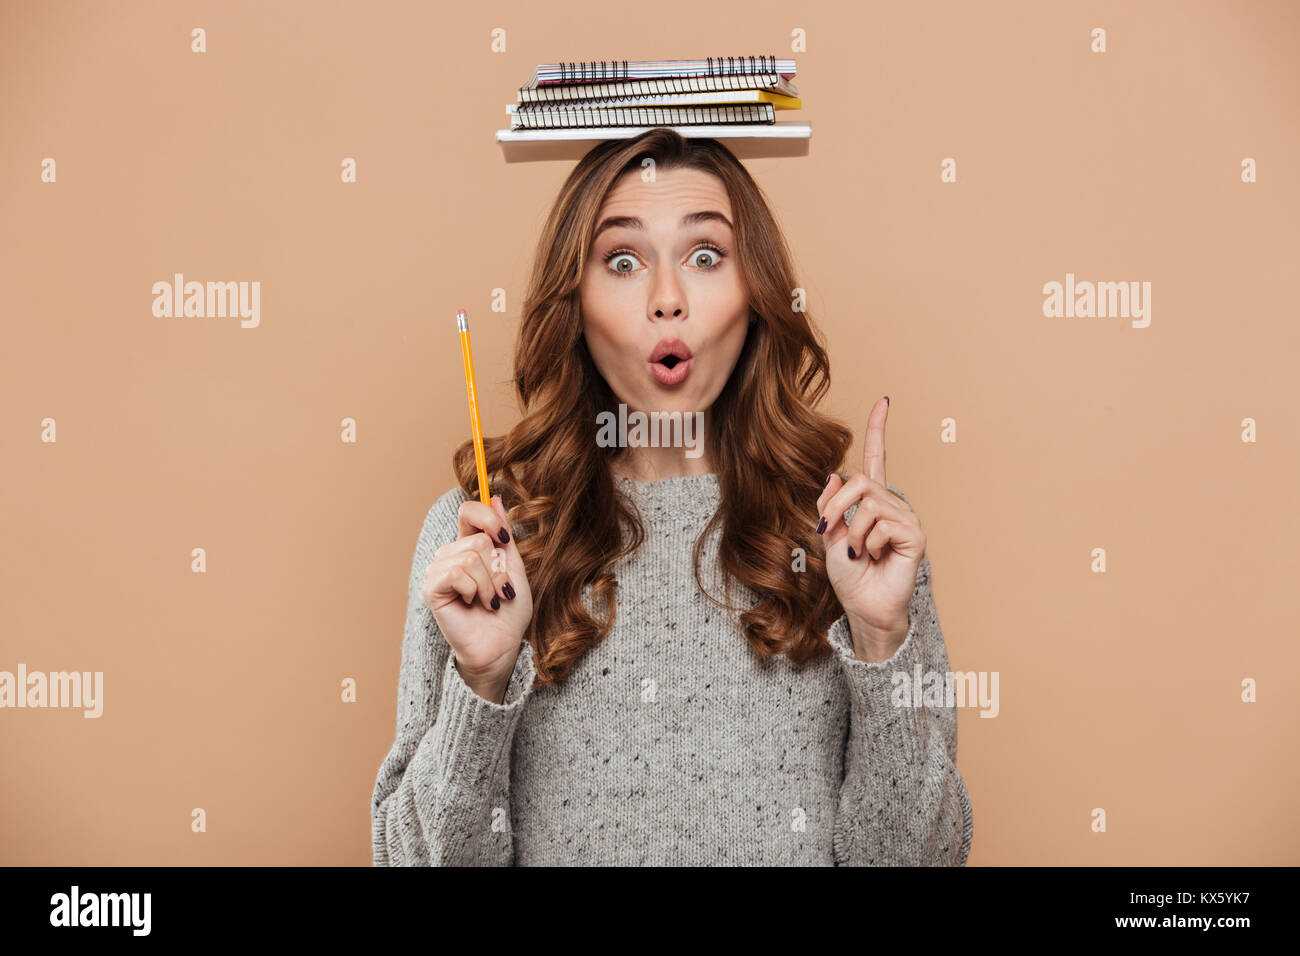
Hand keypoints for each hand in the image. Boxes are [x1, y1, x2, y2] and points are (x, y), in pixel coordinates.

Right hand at [422, 494, 533, 701]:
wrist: (502, 645)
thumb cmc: (508, 611)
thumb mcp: (513, 567)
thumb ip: (502, 534)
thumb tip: (494, 497)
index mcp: (469, 545)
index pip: (469, 511)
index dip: (488, 518)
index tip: (505, 539)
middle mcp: (450, 554)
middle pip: (477, 538)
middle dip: (497, 568)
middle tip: (500, 591)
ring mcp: (438, 571)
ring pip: (469, 555)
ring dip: (489, 583)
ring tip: (490, 601)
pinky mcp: (431, 589)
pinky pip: (457, 572)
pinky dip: (474, 589)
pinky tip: (473, 604)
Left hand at [816, 396, 924, 658]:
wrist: (863, 607)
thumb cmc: (849, 575)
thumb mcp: (829, 534)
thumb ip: (830, 503)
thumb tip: (835, 472)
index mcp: (872, 501)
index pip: (877, 458)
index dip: (878, 429)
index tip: (883, 401)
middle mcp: (892, 504)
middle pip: (860, 480)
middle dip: (837, 505)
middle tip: (833, 531)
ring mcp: (905, 518)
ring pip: (868, 503)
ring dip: (853, 531)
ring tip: (860, 552)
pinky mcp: (914, 534)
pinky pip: (882, 522)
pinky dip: (869, 542)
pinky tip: (876, 556)